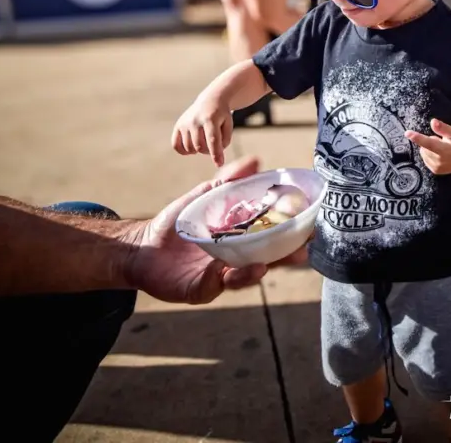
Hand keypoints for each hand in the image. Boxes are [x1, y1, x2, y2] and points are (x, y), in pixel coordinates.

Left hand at [122, 155, 308, 304]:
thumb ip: (228, 181)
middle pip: (264, 261)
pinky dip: (221, 278)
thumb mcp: (203, 197)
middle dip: (284, 258)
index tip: (309, 227)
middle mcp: (233, 261)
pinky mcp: (198, 289)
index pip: (269, 238)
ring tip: (266, 265)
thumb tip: (256, 160)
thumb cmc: (175, 224)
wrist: (141, 246)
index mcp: (239, 240)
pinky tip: (224, 270)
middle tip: (302, 252)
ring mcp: (217, 277)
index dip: (289, 235)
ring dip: (255, 272)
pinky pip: (212, 286)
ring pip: (241, 278)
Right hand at [172, 95, 232, 166]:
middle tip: (212, 146)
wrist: (211, 100)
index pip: (212, 140)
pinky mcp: (178, 125)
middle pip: (200, 147)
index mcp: (210, 118)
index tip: (219, 164)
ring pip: (189, 148)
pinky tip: (192, 148)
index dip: (216, 154)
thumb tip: (217, 157)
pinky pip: (176, 145)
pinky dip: (183, 151)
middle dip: (208, 151)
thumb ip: (225, 141)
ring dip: (198, 150)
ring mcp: (185, 123)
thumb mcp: (228, 125)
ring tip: (204, 142)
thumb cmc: (221, 116)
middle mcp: (195, 120)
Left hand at [405, 119, 450, 174]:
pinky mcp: (436, 171)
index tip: (407, 133)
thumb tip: (433, 122)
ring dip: (429, 149)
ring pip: (424, 153)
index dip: (417, 137)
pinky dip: (430, 155)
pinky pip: (426, 159)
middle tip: (442, 141)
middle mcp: (439, 161)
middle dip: (429, 141)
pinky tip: (440, 155)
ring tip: (442, 148)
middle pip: (424, 147)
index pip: (428, 143)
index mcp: (444, 150)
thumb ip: (442, 128)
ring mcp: (437, 168)